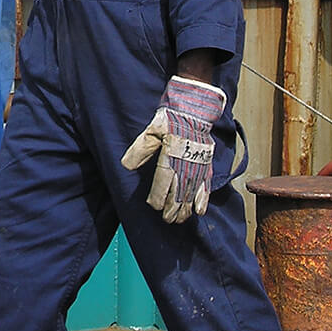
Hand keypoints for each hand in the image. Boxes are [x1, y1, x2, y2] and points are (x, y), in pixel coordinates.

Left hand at [120, 75, 226, 223]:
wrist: (193, 109)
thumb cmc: (170, 119)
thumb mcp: (151, 130)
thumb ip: (140, 149)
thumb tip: (126, 166)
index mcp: (171, 155)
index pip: (164, 181)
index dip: (159, 196)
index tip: (153, 206)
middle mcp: (186, 163)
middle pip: (179, 191)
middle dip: (172, 208)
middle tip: (167, 221)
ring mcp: (197, 165)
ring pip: (192, 192)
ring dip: (186, 208)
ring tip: (180, 220)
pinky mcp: (205, 164)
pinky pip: (205, 185)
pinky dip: (203, 199)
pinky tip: (200, 211)